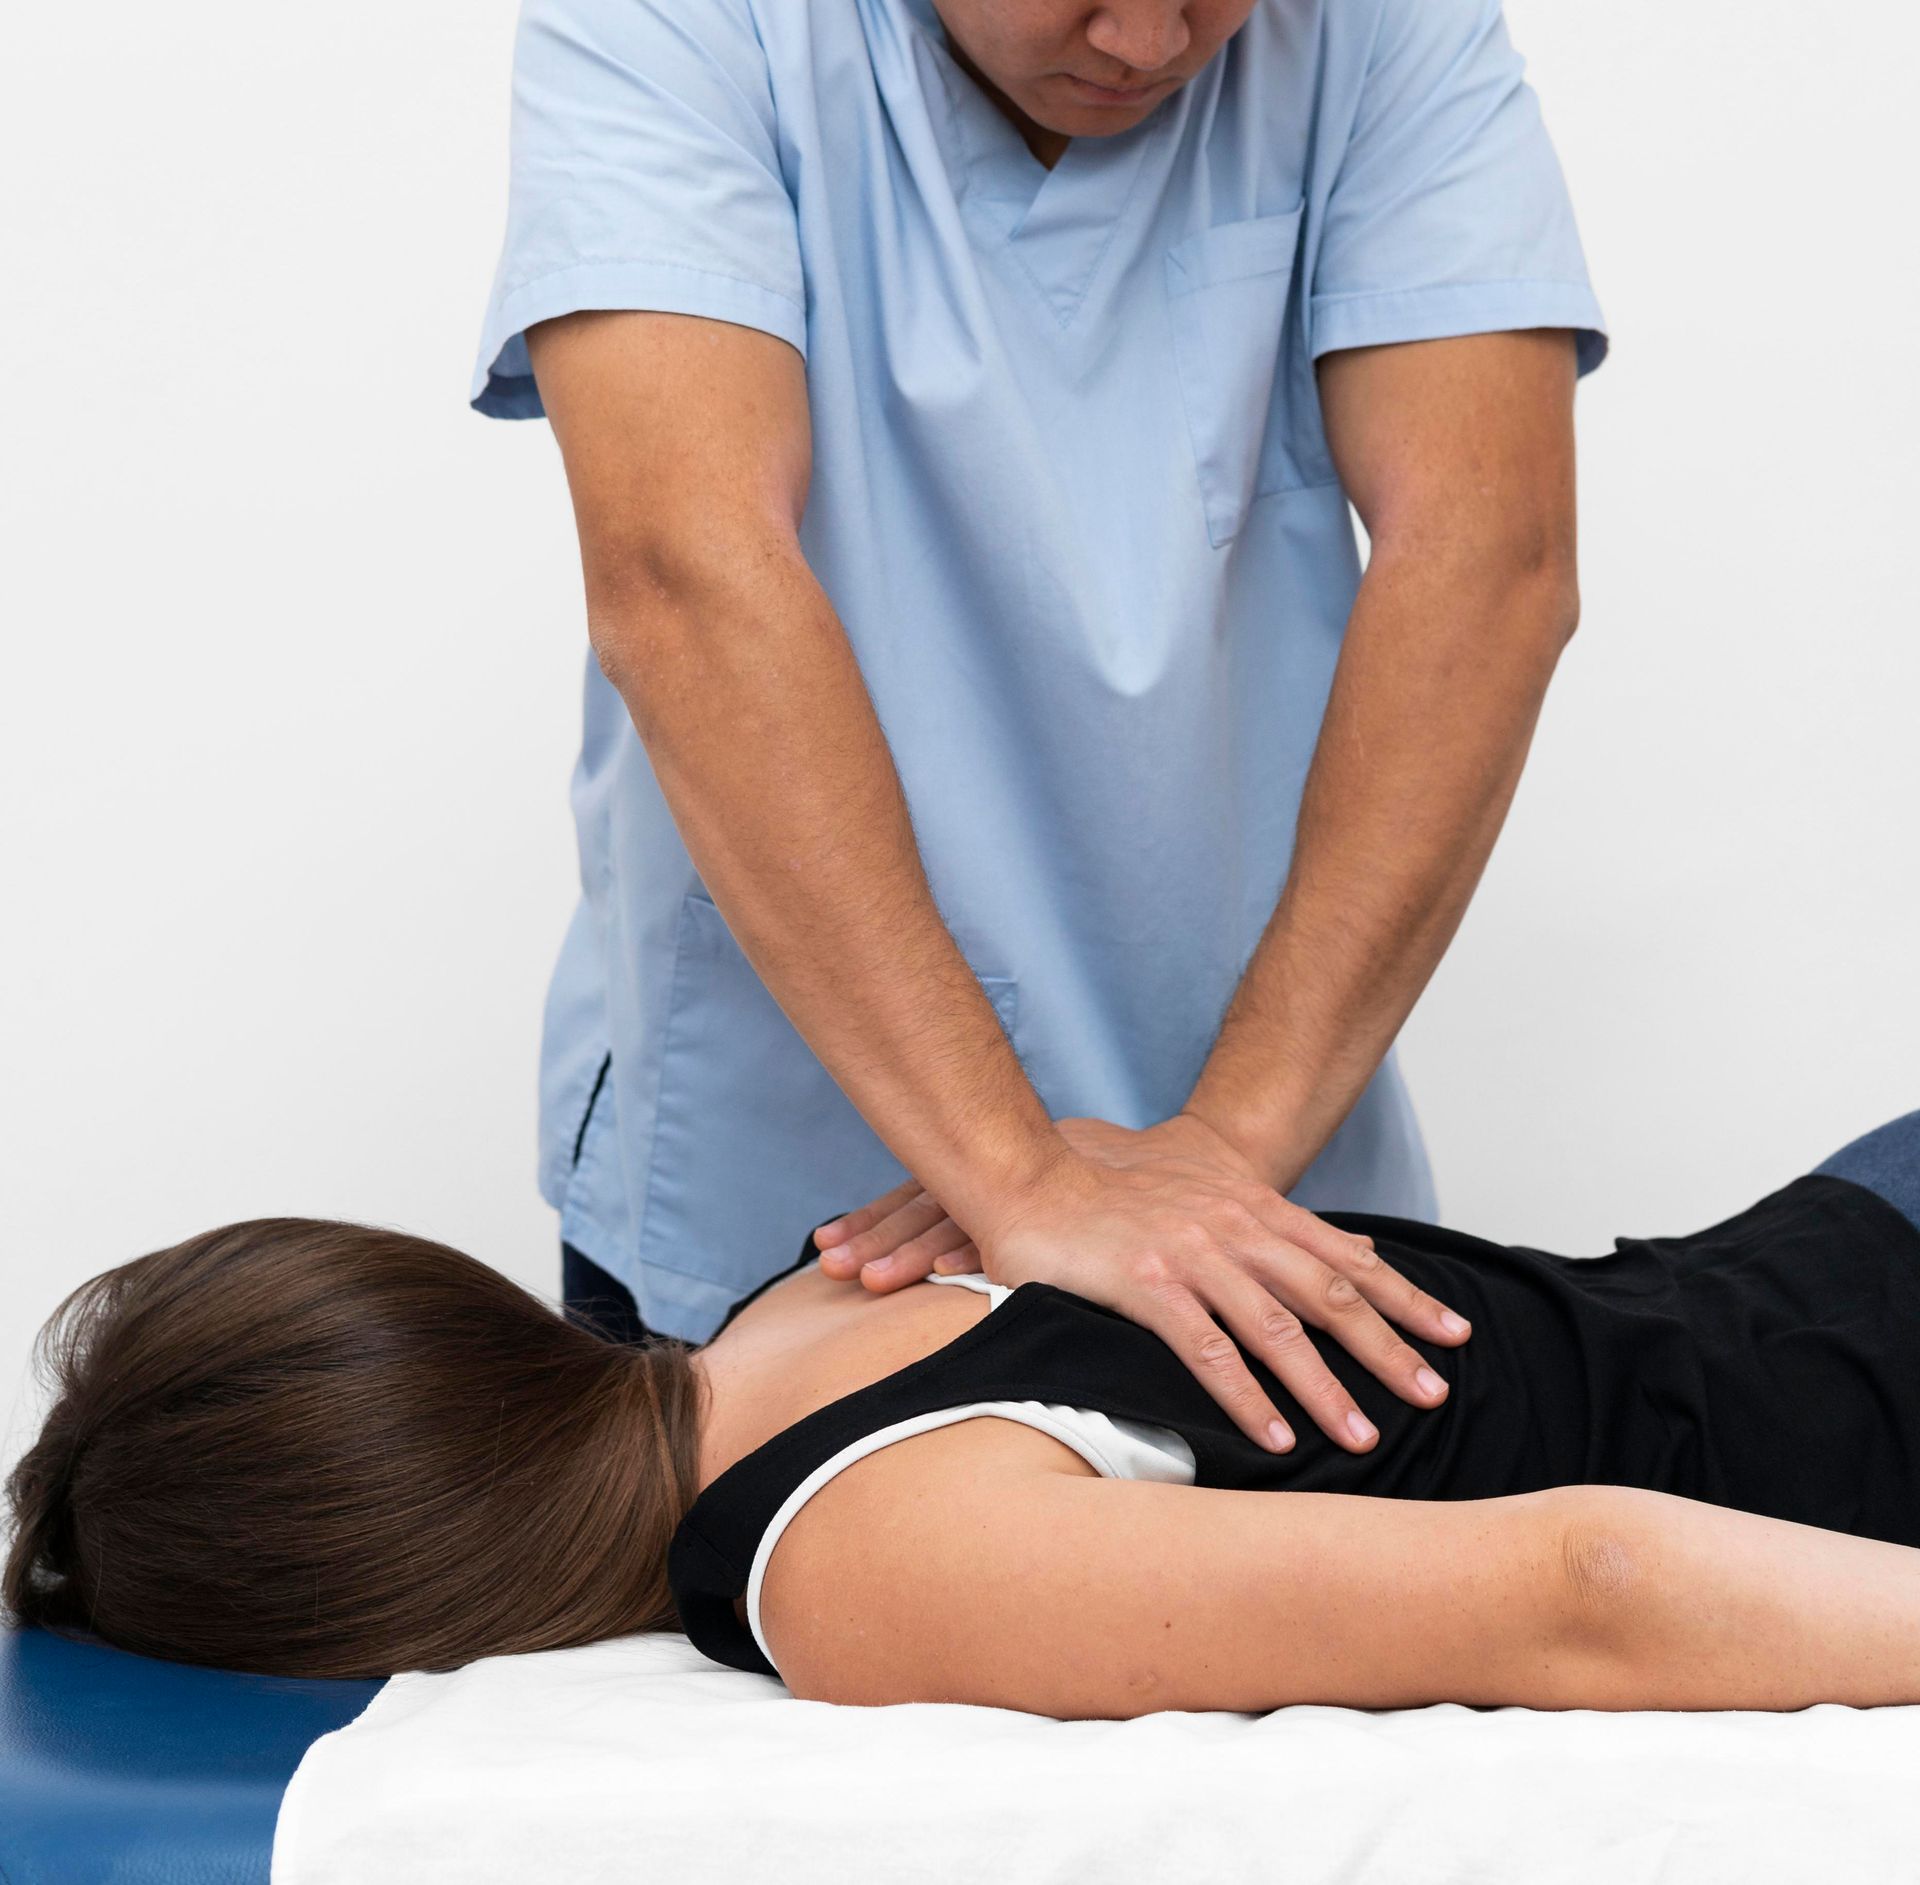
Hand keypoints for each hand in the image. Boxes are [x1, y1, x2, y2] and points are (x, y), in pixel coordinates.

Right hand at [814, 1113, 1471, 1453]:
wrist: (1026, 1169)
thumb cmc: (1106, 1181)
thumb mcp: (1200, 1180)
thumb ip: (1266, 1216)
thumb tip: (1344, 1240)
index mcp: (1249, 1205)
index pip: (1344, 1254)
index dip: (1404, 1295)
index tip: (1453, 1333)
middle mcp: (1232, 1226)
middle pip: (1328, 1293)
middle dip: (1388, 1347)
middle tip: (1435, 1394)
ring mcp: (1191, 1253)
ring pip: (1277, 1329)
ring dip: (1325, 1387)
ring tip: (1365, 1436)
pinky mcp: (1145, 1284)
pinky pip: (1207, 1351)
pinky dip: (1247, 1398)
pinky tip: (1275, 1437)